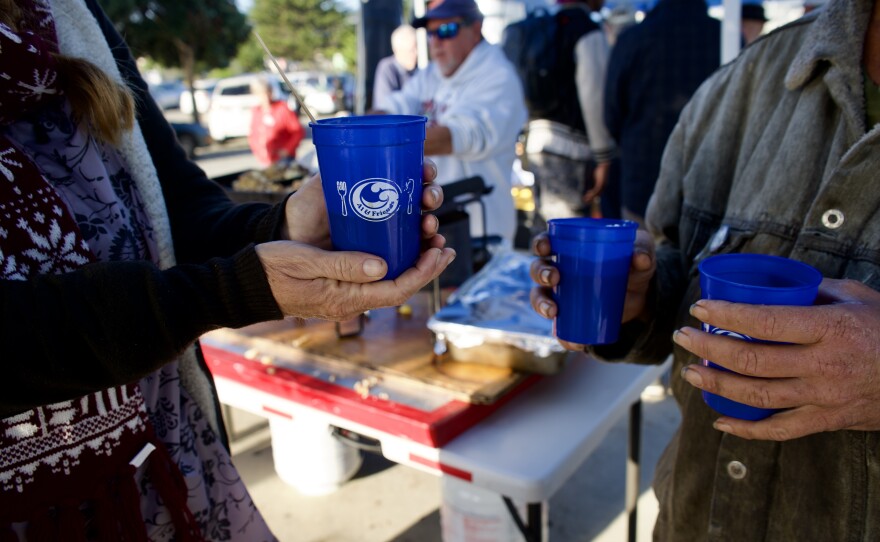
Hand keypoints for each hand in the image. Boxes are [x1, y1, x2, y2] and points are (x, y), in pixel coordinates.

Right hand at [256, 240, 455, 319]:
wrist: (244, 282)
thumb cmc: (271, 269)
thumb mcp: (306, 260)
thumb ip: (344, 265)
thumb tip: (383, 266)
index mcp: (345, 298)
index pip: (396, 290)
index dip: (423, 272)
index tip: (440, 251)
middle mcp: (350, 301)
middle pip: (399, 287)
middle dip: (425, 267)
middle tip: (445, 246)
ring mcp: (345, 295)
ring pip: (388, 281)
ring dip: (411, 264)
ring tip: (429, 242)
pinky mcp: (338, 284)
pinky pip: (373, 277)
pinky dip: (392, 261)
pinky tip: (398, 245)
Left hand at [281, 159, 445, 248]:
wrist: (296, 244)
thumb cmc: (306, 213)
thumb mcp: (319, 188)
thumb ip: (332, 172)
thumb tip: (347, 155)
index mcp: (378, 187)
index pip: (410, 175)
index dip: (425, 171)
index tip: (426, 172)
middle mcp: (389, 209)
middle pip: (422, 199)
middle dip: (433, 196)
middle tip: (427, 200)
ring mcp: (390, 233)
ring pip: (422, 226)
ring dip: (433, 224)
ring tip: (428, 226)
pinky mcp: (387, 257)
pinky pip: (414, 254)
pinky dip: (428, 251)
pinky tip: (433, 249)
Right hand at [528, 229, 655, 349]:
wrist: (642, 296)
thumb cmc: (634, 266)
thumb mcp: (641, 255)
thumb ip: (643, 251)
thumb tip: (639, 258)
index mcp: (570, 250)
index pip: (546, 243)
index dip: (540, 243)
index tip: (546, 248)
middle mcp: (560, 271)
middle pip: (538, 269)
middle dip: (540, 273)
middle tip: (554, 278)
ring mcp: (563, 295)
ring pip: (539, 298)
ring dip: (540, 304)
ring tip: (553, 311)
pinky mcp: (571, 316)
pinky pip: (560, 328)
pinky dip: (563, 337)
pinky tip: (571, 342)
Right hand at [583, 160, 610, 203]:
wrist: (604, 165)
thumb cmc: (600, 169)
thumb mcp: (596, 176)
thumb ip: (594, 180)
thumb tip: (591, 182)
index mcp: (603, 185)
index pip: (598, 192)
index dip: (592, 195)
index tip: (587, 195)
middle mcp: (604, 186)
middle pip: (597, 194)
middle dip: (591, 198)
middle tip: (585, 200)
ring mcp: (603, 186)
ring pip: (596, 193)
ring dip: (590, 196)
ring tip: (585, 199)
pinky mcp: (601, 184)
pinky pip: (596, 190)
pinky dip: (592, 193)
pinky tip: (587, 193)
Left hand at [674, 278, 879, 440]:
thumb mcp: (860, 298)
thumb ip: (817, 291)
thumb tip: (779, 285)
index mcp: (829, 328)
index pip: (764, 323)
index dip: (726, 316)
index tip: (700, 308)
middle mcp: (823, 365)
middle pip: (752, 361)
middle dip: (709, 348)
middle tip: (684, 337)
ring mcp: (825, 397)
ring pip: (757, 396)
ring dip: (717, 386)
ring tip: (691, 374)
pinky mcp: (829, 421)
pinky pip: (781, 431)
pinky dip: (747, 431)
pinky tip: (722, 423)